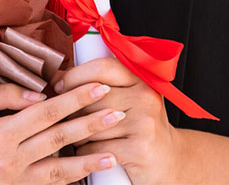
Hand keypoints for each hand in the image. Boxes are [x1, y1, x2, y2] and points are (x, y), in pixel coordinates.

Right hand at [0, 81, 120, 184]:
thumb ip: (6, 95)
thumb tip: (40, 93)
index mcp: (2, 134)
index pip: (49, 111)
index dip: (77, 98)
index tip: (100, 86)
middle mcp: (10, 162)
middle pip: (60, 139)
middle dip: (92, 125)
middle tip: (119, 113)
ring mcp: (11, 184)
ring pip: (58, 172)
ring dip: (88, 162)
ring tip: (113, 153)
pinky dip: (64, 183)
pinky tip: (83, 178)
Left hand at [55, 57, 180, 184]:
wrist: (169, 161)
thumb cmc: (141, 126)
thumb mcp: (131, 97)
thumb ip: (104, 84)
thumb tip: (58, 77)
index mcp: (141, 78)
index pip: (101, 67)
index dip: (75, 75)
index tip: (60, 86)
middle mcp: (145, 95)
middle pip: (92, 97)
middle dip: (72, 110)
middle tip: (66, 118)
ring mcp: (144, 121)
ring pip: (91, 125)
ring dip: (77, 134)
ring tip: (78, 137)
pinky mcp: (140, 148)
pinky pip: (96, 148)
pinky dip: (85, 153)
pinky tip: (88, 153)